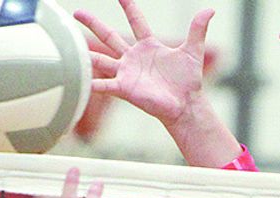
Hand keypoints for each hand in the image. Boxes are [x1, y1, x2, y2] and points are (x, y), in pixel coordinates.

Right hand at [74, 0, 239, 165]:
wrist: (184, 105)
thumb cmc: (188, 82)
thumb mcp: (192, 52)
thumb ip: (197, 30)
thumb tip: (209, 10)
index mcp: (148, 45)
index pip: (136, 21)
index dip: (128, 6)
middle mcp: (133, 58)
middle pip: (109, 36)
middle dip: (93, 24)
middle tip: (77, 12)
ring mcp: (127, 73)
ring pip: (101, 59)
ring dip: (86, 53)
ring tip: (70, 45)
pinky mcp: (125, 88)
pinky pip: (105, 85)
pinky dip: (93, 84)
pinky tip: (81, 81)